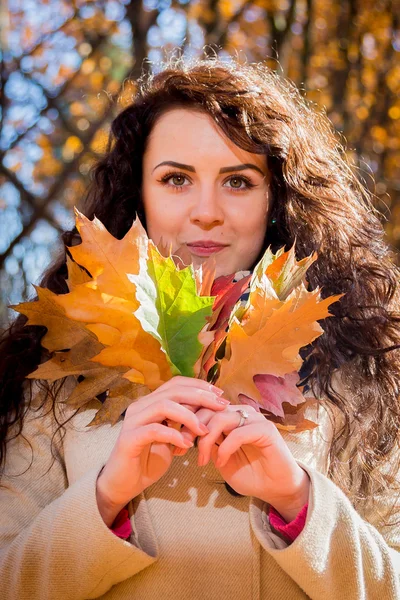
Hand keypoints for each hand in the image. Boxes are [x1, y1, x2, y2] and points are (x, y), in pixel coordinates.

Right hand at [96, 376, 229, 525]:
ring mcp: (133, 421)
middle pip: (173, 391)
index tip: (220, 395)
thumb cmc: (149, 459)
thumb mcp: (172, 437)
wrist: (124, 484)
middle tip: (221, 406)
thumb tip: (208, 409)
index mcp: (150, 402)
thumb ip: (184, 422)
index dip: (199, 386)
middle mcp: (140, 406)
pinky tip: (186, 445)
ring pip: (164, 406)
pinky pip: (154, 430)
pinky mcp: (129, 438)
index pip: (176, 384)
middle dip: (200, 396)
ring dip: (189, 415)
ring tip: (204, 430)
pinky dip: (173, 435)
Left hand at [182, 404, 309, 521]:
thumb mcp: (220, 458)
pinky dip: (225, 448)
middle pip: (208, 408)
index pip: (203, 407)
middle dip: (191, 427)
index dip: (186, 419)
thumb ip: (206, 444)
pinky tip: (221, 462)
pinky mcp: (265, 429)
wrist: (276, 488)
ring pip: (221, 418)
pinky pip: (238, 433)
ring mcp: (254, 419)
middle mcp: (241, 412)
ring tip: (202, 458)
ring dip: (206, 439)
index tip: (173, 440)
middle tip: (181, 447)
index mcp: (229, 416)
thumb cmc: (249, 474)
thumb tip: (183, 436)